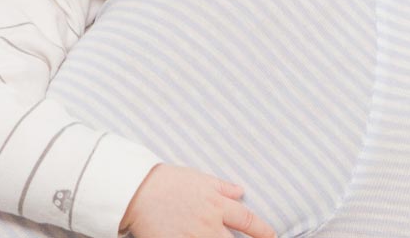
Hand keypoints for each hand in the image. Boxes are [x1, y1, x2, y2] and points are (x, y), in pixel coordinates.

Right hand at [121, 165, 274, 237]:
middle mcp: (209, 223)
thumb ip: (222, 186)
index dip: (264, 231)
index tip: (272, 237)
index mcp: (216, 204)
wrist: (136, 189)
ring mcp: (193, 236)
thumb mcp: (198, 177)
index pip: (248, 221)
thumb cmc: (166, 180)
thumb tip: (240, 191)